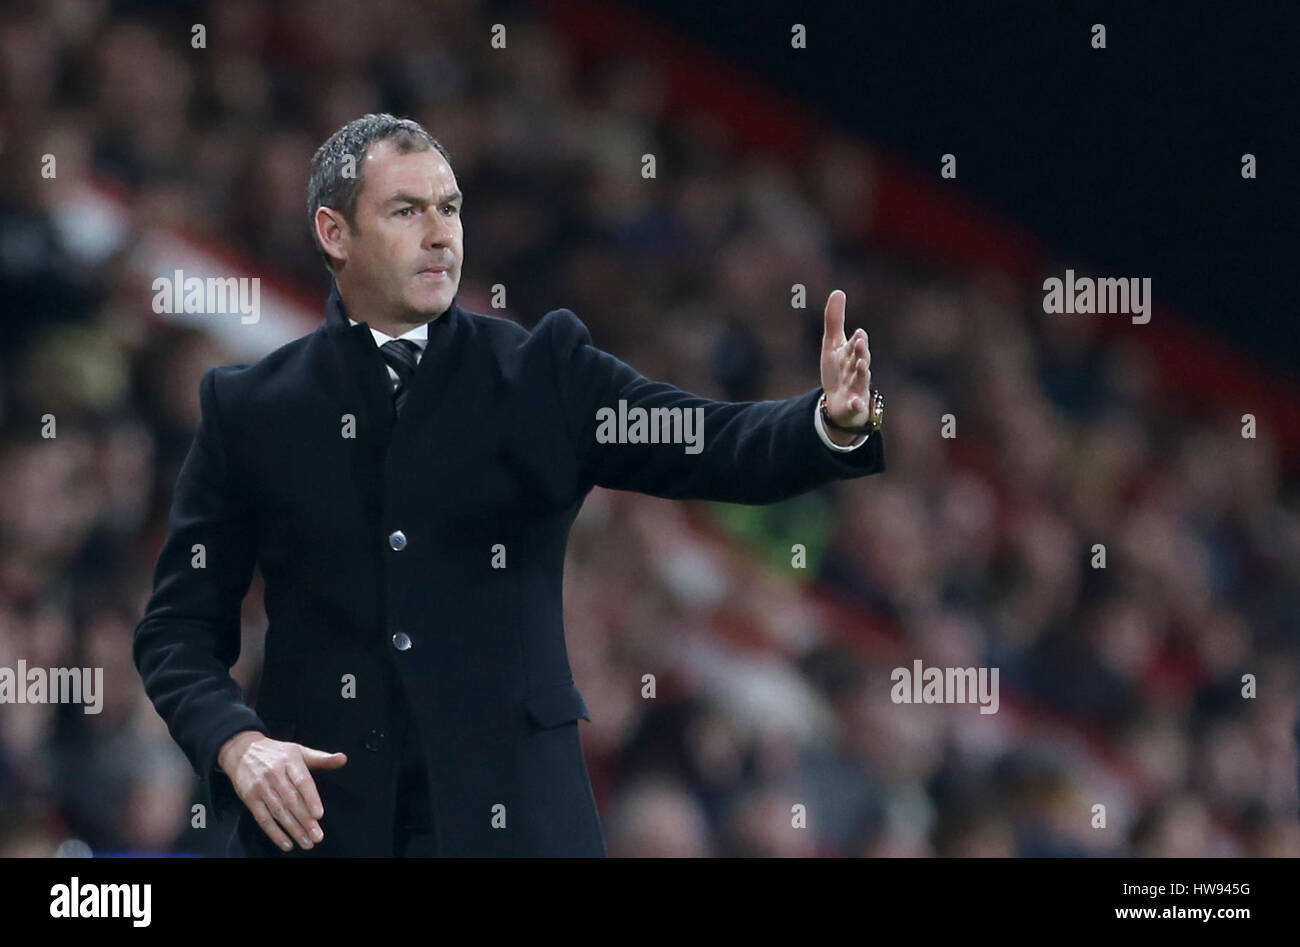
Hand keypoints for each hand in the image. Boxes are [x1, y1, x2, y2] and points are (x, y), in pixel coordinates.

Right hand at [218, 729, 347, 851]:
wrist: (241, 750)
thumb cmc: (276, 753)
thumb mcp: (299, 751)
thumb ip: (321, 758)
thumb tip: (343, 759)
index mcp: (290, 761)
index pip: (302, 782)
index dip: (311, 799)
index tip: (319, 815)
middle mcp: (275, 774)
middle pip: (291, 801)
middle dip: (305, 820)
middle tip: (317, 836)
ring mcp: (261, 788)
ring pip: (279, 812)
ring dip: (293, 830)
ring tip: (307, 842)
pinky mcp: (250, 799)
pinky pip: (263, 819)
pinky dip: (275, 833)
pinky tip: (287, 843)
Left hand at [819, 289, 876, 429]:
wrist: (840, 404)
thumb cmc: (839, 371)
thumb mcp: (833, 345)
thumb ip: (835, 320)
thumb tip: (838, 291)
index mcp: (852, 355)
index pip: (855, 345)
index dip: (856, 340)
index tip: (858, 333)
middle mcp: (857, 370)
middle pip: (860, 360)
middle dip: (861, 351)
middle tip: (860, 342)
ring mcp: (857, 388)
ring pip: (861, 380)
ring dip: (862, 372)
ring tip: (862, 365)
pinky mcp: (853, 405)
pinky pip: (856, 405)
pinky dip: (856, 404)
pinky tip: (855, 403)